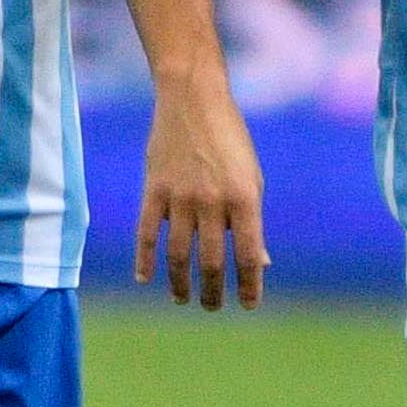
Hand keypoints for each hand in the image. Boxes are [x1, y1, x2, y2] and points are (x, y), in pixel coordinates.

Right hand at [136, 80, 268, 308]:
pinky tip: (146, 279)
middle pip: (212, 262)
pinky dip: (145, 259)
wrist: (193, 99)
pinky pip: (146, 233)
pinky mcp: (153, 190)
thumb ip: (252, 222)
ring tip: (184, 299)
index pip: (249, 254)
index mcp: (244, 198)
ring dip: (181, 283)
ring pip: (178, 255)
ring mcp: (180, 197)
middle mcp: (212, 202)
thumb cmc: (230, 141)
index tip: (248, 305)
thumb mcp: (251, 178)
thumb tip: (261, 263)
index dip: (250, 285)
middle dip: (214, 291)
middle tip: (213, 307)